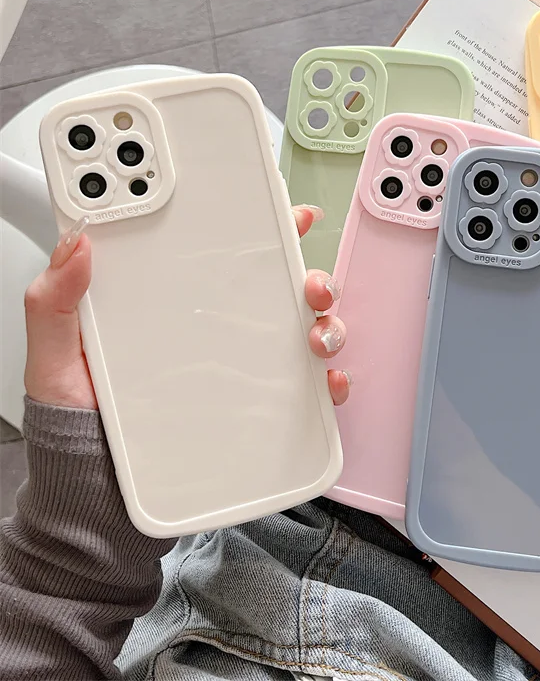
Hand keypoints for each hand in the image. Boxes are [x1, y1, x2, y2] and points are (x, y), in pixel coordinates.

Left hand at [23, 205, 351, 409]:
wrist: (99, 490)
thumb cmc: (82, 420)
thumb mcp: (57, 355)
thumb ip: (57, 300)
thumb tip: (76, 243)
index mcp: (176, 304)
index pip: (221, 253)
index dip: (255, 223)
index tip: (277, 204)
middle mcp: (217, 330)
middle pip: (279, 287)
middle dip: (308, 271)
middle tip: (305, 278)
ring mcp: (242, 367)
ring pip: (304, 329)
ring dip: (326, 322)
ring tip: (315, 333)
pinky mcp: (258, 406)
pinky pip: (308, 388)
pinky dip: (328, 381)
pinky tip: (324, 381)